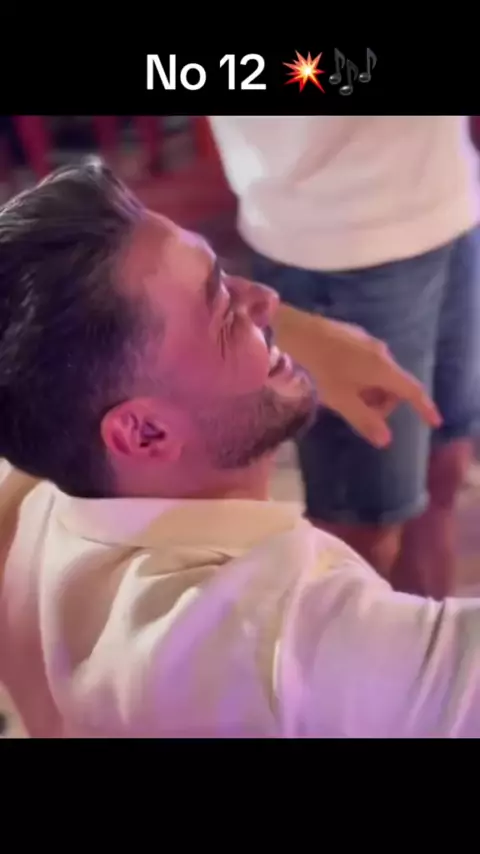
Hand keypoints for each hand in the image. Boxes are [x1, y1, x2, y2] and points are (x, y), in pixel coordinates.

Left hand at [274, 306, 440, 447]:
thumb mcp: (340, 400)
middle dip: (382, 403)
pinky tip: (334, 380)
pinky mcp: (350, 334)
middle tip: (357, 414)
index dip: (424, 407)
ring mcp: (365, 340)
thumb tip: (386, 440)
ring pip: (377, 373)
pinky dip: (359, 376)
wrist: (290, 332)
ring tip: (340, 398)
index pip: (412, 391)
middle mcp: (380, 351)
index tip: (434, 422)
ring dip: (368, 391)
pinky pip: (365, 361)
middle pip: (393, 384)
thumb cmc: (317, 369)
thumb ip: (364, 420)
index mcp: (383, 368)